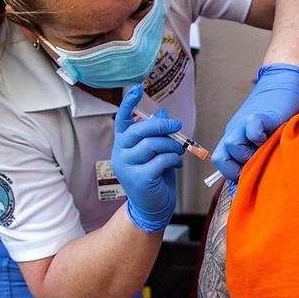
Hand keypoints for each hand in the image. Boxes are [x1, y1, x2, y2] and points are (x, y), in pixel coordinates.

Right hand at [112, 85, 184, 232]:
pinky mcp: (139, 178)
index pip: (121, 119)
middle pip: (140, 129)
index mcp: (122, 144)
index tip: (136, 88)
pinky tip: (174, 165)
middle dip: (163, 126)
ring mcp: (127, 166)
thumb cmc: (154, 178)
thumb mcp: (156, 153)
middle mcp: (120, 153)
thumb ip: (157, 134)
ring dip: (172, 146)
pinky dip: (172, 160)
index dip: (128, 103)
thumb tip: (163, 112)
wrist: (151, 208)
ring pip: (153, 144)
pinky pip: (161, 160)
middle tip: (178, 126)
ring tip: (178, 153)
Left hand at [213, 63, 298, 180]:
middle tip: (258, 162)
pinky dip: (258, 135)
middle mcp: (235, 131)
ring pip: (231, 144)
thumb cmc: (277, 115)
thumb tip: (250, 184)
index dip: (232, 174)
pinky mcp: (261, 114)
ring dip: (249, 153)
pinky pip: (251, 127)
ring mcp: (245, 122)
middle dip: (239, 168)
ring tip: (265, 148)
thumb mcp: (263, 139)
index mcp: (234, 138)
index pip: (219, 162)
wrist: (282, 82)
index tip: (249, 176)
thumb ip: (255, 156)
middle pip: (220, 158)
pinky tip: (270, 135)